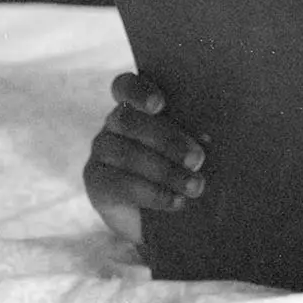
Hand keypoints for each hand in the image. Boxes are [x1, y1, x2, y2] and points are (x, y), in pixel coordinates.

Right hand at [83, 72, 207, 243]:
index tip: (160, 105)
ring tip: (195, 186)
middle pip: (129, 121)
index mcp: (138, 104)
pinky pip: (120, 184)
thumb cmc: (186, 168)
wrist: (161, 216)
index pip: (126, 86)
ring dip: (165, 171)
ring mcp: (101, 151)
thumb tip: (207, 140)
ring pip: (126, 154)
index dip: (140, 92)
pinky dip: (152, 193)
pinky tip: (176, 201)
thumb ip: (194, 137)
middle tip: (198, 159)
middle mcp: (115, 123)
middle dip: (167, 139)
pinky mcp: (96, 182)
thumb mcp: (191, 149)